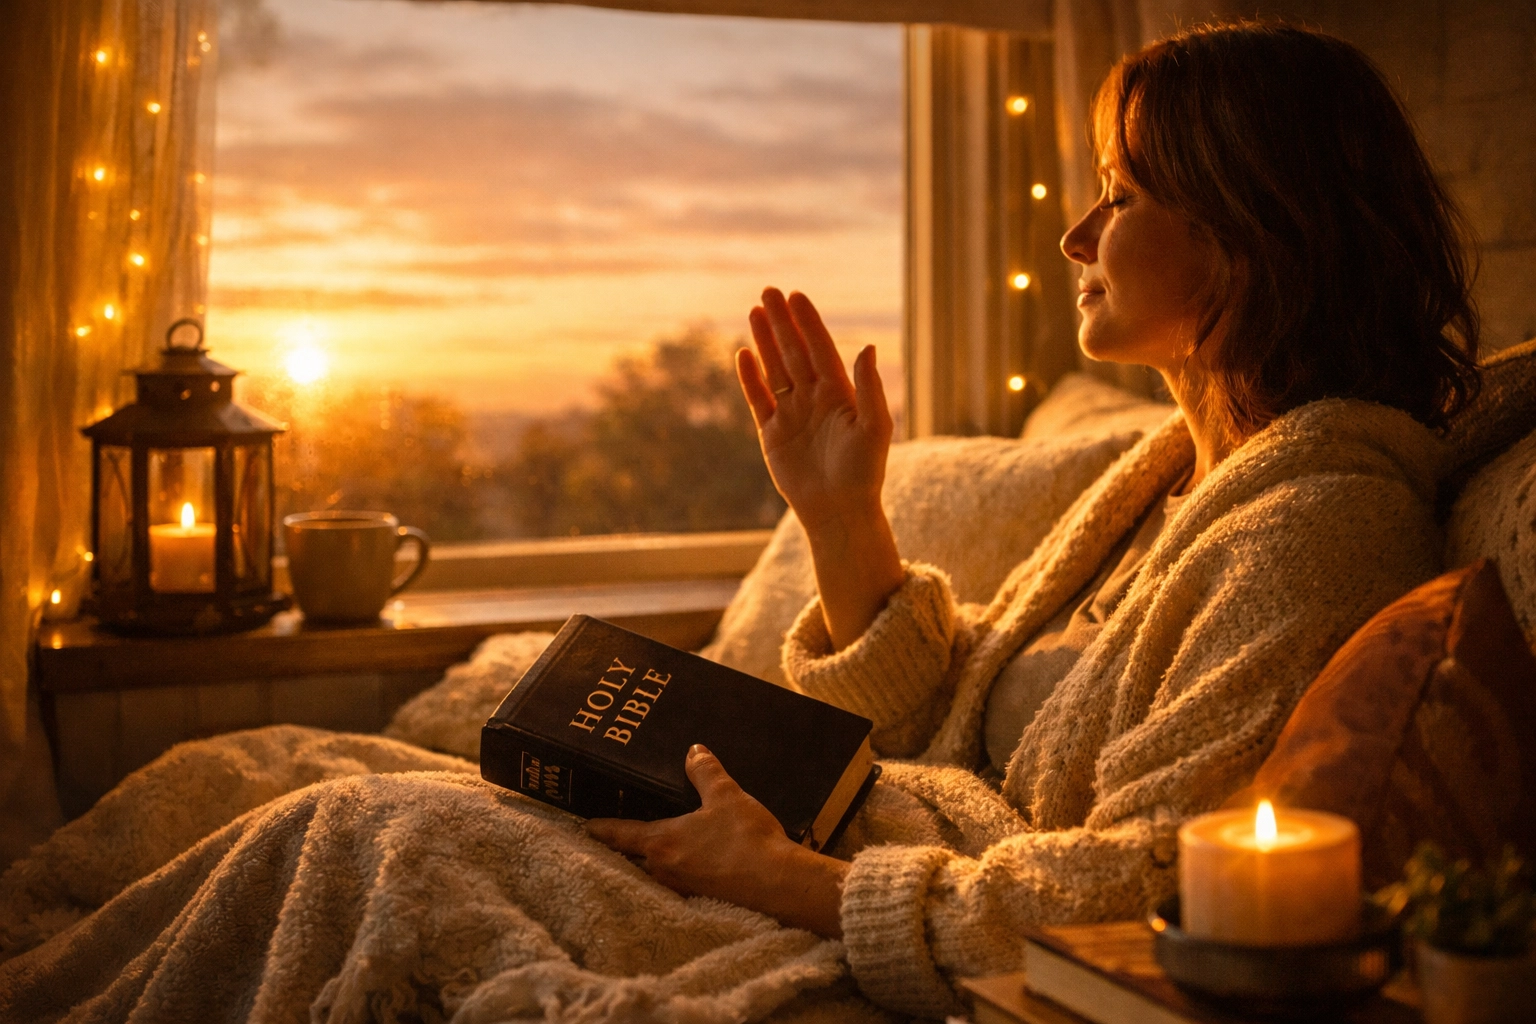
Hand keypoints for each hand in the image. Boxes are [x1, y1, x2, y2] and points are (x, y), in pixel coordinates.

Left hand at [586, 744, 847, 937]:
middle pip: (631, 858)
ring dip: (646, 862)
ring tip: (646, 849)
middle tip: (612, 837)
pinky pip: (676, 881)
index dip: (603, 828)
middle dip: (621, 848)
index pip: (622, 834)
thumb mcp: (726, 796)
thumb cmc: (745, 837)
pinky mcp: (702, 897)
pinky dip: (672, 871)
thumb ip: (706, 772)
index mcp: (661, 841)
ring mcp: (682, 887)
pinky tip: (685, 864)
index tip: (587, 825)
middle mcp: (663, 868)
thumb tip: (693, 750)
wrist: (777, 882)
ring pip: (653, 872)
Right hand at [736, 288, 891, 533]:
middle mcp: (814, 398)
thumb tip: (868, 348)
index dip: (808, 323)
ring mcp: (791, 414)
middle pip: (794, 352)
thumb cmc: (864, 472)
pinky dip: (750, 378)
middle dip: (781, 322)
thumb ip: (869, 387)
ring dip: (765, 341)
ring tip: (753, 312)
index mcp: (841, 393)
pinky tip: (743, 354)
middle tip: (768, 292)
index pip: (821, 349)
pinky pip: (758, 399)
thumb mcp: (875, 428)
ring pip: (775, 369)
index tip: (796, 296)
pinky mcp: (772, 434)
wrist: (839, 511)